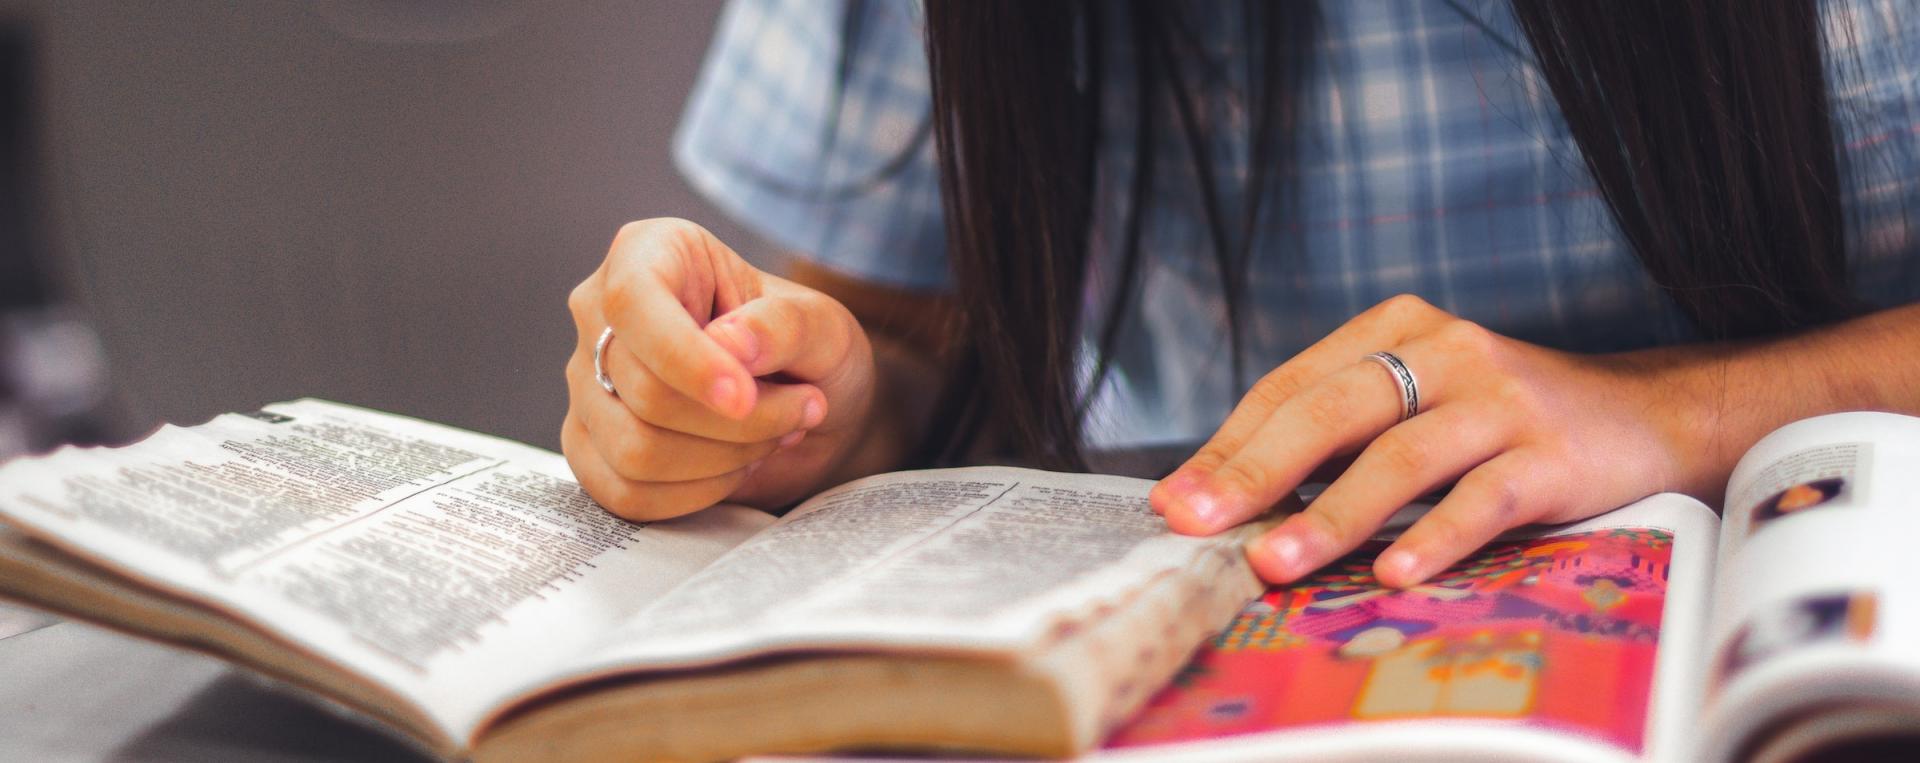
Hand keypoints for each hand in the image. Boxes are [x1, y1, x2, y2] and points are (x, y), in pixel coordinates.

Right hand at [563, 218, 874, 519]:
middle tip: (802, 409)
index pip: (635, 304)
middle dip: (738, 421)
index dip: (687, 360)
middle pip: (643, 392)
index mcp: (649, 253)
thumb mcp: (822, 325)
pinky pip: (625, 493)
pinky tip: (735, 466)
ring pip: (634, 451)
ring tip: (773, 436)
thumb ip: (783, 326)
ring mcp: (586, 382)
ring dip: (723, 460)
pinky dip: (695, 494)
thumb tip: (729, 343)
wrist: (807, 401)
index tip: (745, 398)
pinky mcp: (589, 445)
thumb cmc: (809, 349)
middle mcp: (600, 313)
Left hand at [1149, 294, 1701, 587]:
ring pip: (1400, 456)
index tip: (1175, 501)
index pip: (1291, 387)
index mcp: (1395, 330)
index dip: (1229, 446)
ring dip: (1331, 514)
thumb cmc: (1500, 424)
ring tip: (1276, 561)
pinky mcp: (1552, 453)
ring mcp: (1502, 399)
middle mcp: (1446, 350)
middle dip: (1256, 473)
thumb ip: (1334, 441)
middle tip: (1200, 524)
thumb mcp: (1415, 407)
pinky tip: (1394, 571)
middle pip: (1332, 410)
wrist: (1643, 421)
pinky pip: (1483, 497)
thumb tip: (1222, 501)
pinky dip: (1435, 535)